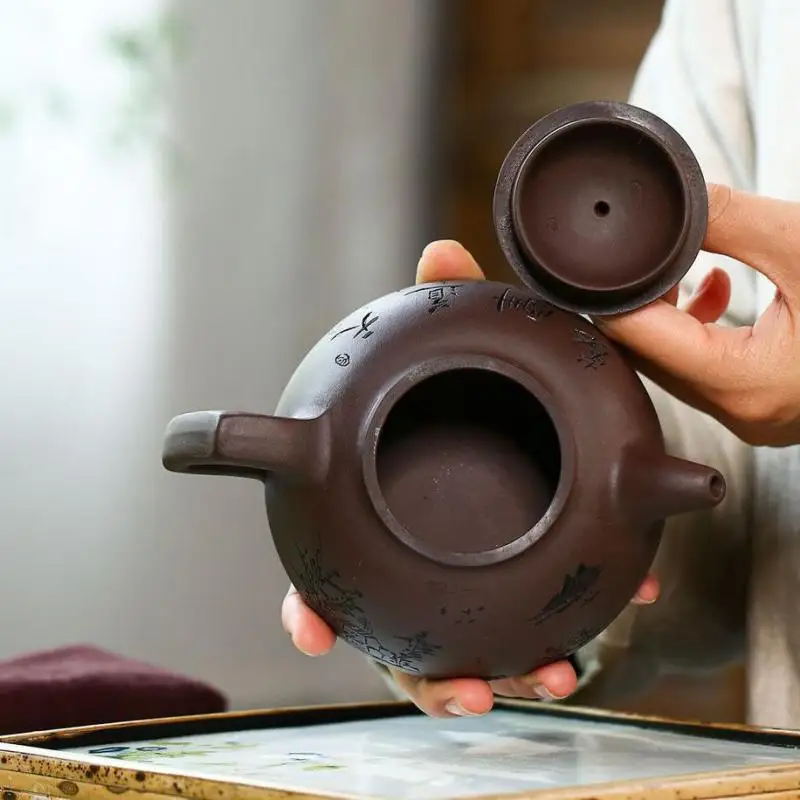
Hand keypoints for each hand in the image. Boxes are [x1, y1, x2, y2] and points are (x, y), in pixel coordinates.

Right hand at [281, 240, 659, 716]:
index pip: (322, 573)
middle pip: (393, 637)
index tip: (313, 634)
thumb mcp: (461, 350)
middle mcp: (406, 564)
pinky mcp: (503, 601)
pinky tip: (581, 644)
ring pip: (458, 656)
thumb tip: (438, 247)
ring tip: (551, 674)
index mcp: (374, 518)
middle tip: (463, 688)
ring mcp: (452, 589)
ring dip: (499, 675)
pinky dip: (550, 647)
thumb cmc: (472, 396)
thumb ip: (446, 307)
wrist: (522, 424)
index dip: (310, 607)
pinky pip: (518, 639)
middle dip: (423, 674)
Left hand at [595, 184, 799, 446]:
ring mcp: (756, 418)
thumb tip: (666, 200)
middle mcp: (745, 415)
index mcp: (749, 386)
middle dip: (639, 302)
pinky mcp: (767, 407)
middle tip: (642, 253)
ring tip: (678, 264)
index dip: (616, 293)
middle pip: (651, 357)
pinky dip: (697, 331)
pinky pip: (706, 373)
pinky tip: (710, 290)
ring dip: (667, 316)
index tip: (603, 258)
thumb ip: (726, 220)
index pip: (643, 340)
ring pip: (676, 367)